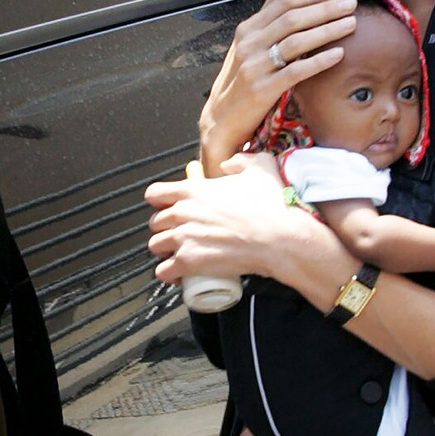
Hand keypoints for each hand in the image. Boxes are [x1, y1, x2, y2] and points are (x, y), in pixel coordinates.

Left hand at [145, 157, 300, 286]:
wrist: (280, 238)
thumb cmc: (272, 206)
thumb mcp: (261, 167)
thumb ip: (242, 160)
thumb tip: (229, 165)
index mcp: (193, 190)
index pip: (155, 194)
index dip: (161, 201)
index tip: (169, 207)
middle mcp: (182, 212)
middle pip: (155, 222)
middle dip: (166, 228)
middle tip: (182, 234)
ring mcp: (183, 238)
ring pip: (156, 246)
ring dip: (166, 251)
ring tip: (181, 254)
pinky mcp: (188, 262)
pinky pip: (163, 271)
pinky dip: (170, 274)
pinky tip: (181, 275)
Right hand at [198, 0, 357, 169]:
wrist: (221, 120)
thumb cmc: (241, 81)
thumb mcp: (250, 44)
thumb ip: (271, 14)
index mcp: (248, 29)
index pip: (284, 2)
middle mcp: (249, 44)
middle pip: (292, 17)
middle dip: (325, 7)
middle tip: (352, 3)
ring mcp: (254, 66)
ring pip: (295, 41)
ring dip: (327, 30)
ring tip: (351, 23)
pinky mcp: (262, 89)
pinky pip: (295, 71)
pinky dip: (319, 61)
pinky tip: (339, 54)